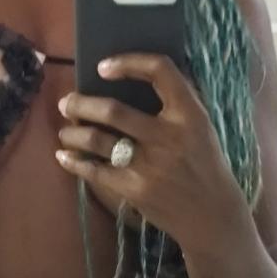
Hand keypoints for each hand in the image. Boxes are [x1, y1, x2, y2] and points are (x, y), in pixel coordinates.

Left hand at [54, 54, 246, 254]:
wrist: (212, 215)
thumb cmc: (204, 165)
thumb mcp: (201, 128)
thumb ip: (177, 103)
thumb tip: (133, 75)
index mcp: (189, 114)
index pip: (160, 71)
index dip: (128, 62)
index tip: (103, 67)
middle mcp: (168, 136)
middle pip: (113, 111)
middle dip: (81, 104)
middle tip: (66, 102)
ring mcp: (150, 165)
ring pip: (97, 140)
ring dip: (73, 133)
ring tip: (66, 131)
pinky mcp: (136, 190)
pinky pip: (95, 171)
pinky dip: (74, 162)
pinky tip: (64, 156)